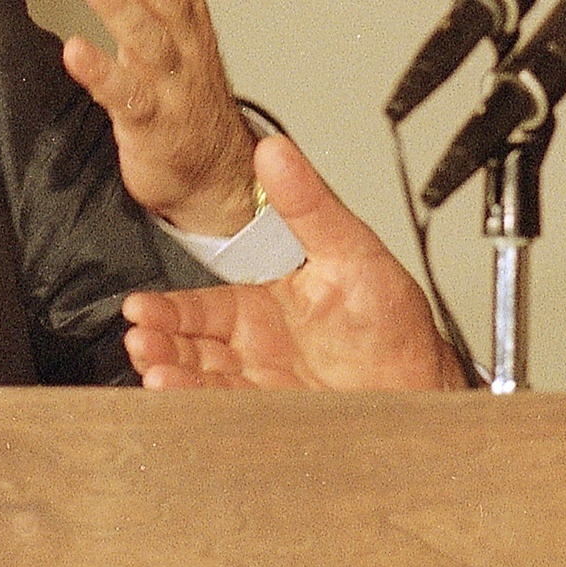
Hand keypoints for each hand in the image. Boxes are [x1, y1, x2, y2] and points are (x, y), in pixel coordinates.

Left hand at [67, 0, 258, 237]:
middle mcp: (188, 47)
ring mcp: (174, 88)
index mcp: (191, 18)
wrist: (214, 172)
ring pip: (151, 42)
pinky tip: (75, 52)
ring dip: (120, 6)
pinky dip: (103, 74)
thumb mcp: (171, 13)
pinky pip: (128, 99)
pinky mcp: (153, 127)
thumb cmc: (184, 86)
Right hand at [123, 137, 465, 390]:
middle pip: (192, 343)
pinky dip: (196, 404)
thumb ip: (309, 203)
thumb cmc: (395, 323)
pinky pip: (224, 409)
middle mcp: (259, 343)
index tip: (142, 308)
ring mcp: (264, 382)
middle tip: (140, 339)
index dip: (169, 308)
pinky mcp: (271, 415)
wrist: (425, 387)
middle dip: (160, 342)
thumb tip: (275, 150)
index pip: (204, 305)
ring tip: (153, 370)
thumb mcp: (352, 250)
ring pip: (200, 377)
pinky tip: (176, 396)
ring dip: (171, 373)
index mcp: (268, 300)